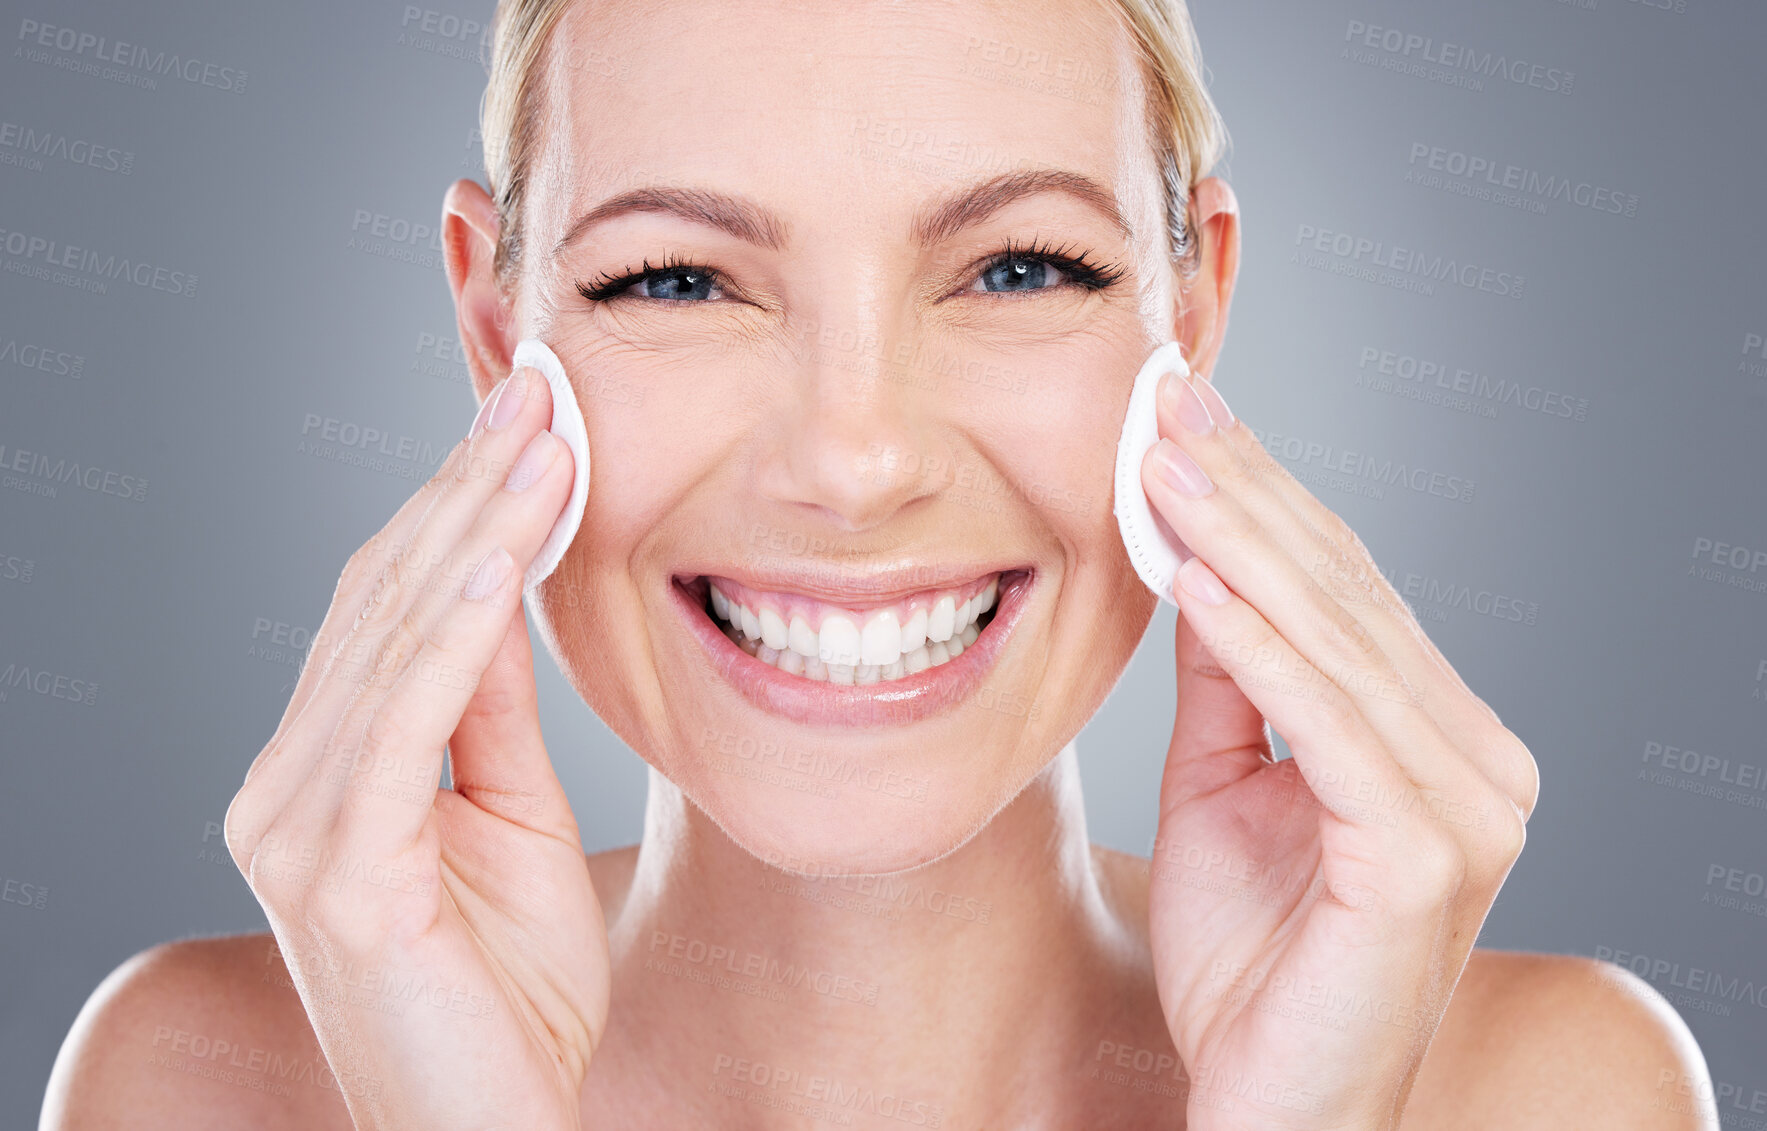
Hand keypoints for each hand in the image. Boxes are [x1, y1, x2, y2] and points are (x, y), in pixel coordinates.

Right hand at [224, 365, 606, 1129]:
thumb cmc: (508, 992)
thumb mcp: (510, 817)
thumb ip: (494, 712)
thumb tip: (509, 585)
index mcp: (326, 770)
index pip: (392, 606)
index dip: (462, 504)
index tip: (537, 416)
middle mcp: (287, 786)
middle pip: (383, 601)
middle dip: (471, 487)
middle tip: (544, 388)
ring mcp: (295, 828)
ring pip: (390, 642)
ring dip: (474, 530)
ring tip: (545, 439)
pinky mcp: (334, 874)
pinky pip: (397, 726)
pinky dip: (448, 632)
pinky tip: (496, 556)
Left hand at [1139, 371, 1538, 1129]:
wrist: (1271, 1110)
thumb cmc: (1250, 965)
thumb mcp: (1221, 787)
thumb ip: (1225, 681)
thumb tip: (1197, 559)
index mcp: (1435, 739)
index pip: (1344, 591)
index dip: (1263, 497)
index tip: (1183, 417)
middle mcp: (1474, 761)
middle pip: (1346, 597)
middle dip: (1248, 493)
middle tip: (1167, 406)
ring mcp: (1465, 810)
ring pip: (1338, 644)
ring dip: (1241, 544)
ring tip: (1162, 466)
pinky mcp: (1425, 860)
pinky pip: (1328, 727)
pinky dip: (1259, 647)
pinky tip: (1194, 579)